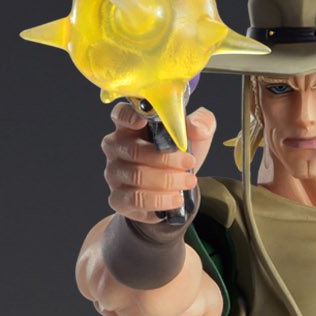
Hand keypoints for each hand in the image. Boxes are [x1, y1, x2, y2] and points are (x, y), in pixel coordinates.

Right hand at [101, 102, 215, 223]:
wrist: (174, 189)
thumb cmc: (177, 156)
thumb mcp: (195, 137)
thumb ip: (202, 123)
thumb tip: (196, 127)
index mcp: (130, 125)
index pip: (120, 115)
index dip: (128, 116)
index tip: (142, 120)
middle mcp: (116, 147)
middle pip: (134, 150)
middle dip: (166, 158)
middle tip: (190, 162)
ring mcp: (114, 173)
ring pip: (137, 176)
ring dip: (167, 180)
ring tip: (188, 181)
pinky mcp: (118, 198)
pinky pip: (136, 200)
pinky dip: (160, 200)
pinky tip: (176, 199)